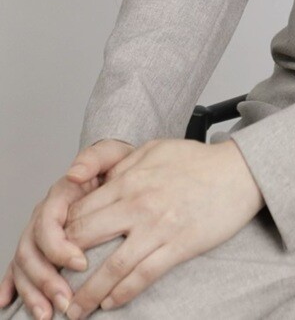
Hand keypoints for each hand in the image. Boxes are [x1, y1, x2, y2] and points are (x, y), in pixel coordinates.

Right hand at [0, 140, 134, 319]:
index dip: (59, 247)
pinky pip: (18, 266)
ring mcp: (39, 231)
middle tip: (66, 300)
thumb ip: (94, 159)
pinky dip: (11, 285)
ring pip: (24, 263)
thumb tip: (74, 172)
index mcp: (60, 194)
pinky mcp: (40, 245)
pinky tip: (6, 302)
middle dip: (45, 279)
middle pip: (31, 249)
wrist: (116, 169)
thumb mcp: (112, 155)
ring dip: (32, 291)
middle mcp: (45, 214)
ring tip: (47, 314)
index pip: (48, 223)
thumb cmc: (118, 166)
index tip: (81, 264)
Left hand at [60, 137, 264, 317]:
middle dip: (62, 266)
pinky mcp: (178, 246)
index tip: (50, 253)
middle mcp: (138, 204)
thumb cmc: (197, 160)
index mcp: (129, 179)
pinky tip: (111, 303)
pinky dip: (122, 293)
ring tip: (74, 311)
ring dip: (88, 294)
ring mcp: (158, 227)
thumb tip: (96, 182)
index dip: (58, 235)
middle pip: (85, 239)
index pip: (80, 210)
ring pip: (111, 267)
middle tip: (52, 285)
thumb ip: (122, 164)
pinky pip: (142, 276)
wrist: (239, 172)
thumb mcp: (154, 149)